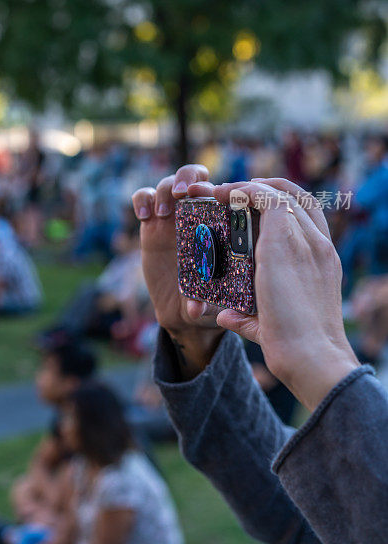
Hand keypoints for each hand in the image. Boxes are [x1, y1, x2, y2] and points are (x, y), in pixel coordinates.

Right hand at [132, 164, 224, 378]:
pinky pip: (143, 197)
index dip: (221, 188)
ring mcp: (174, 217)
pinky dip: (142, 200)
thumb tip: (195, 307)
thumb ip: (205, 303)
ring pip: (169, 184)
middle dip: (189, 178)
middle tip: (182, 194)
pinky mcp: (151, 223)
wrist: (183, 309)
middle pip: (196, 177)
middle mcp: (200, 215)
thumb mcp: (214, 303)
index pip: (226, 192)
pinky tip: (144, 216)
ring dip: (165, 190)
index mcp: (224, 225)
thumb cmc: (211, 302)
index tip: (216, 196)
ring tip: (162, 213)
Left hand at [208, 178, 359, 411]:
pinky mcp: (284, 241)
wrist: (311, 356)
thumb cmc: (295, 347)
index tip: (256, 205)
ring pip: (280, 193)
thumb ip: (248, 315)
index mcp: (322, 260)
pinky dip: (243, 191)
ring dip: (248, 186)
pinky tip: (222, 193)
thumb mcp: (270, 322)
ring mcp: (305, 240)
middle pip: (297, 197)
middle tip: (235, 191)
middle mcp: (318, 244)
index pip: (308, 217)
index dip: (284, 204)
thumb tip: (225, 315)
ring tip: (220, 190)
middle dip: (265, 187)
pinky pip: (266, 198)